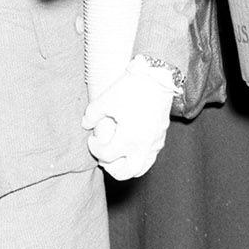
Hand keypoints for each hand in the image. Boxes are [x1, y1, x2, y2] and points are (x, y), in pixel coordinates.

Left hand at [81, 56, 177, 179]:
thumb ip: (93, 114)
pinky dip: (139, 157)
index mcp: (128, 139)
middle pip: (126, 172)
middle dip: (112, 168)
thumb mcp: (106, 99)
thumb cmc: (131, 87)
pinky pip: (151, 156)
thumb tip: (85, 124)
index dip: (95, 149)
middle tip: (103, 156)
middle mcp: (144, 146)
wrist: (158, 76)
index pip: (107, 156)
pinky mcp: (162, 136)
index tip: (91, 139)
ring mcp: (155, 142)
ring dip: (127, 166)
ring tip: (118, 156)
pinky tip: (131, 146)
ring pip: (142, 168)